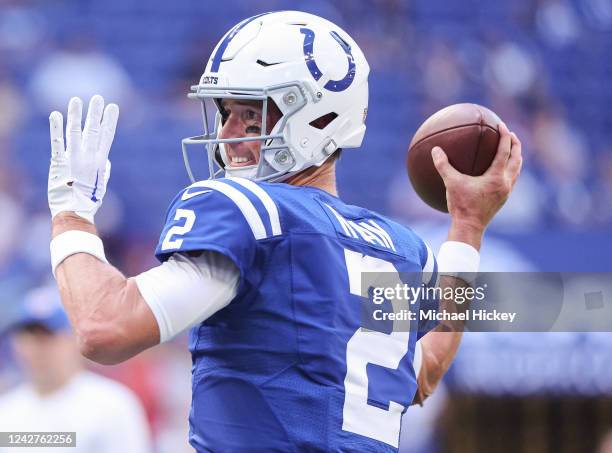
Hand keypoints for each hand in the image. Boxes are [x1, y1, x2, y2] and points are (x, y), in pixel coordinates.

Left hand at [48, 95, 118, 223]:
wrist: (74, 210)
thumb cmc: (89, 200)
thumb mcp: (101, 184)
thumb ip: (104, 169)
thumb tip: (106, 160)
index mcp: (101, 162)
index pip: (107, 136)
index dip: (110, 121)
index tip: (113, 107)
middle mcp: (88, 157)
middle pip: (93, 130)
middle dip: (96, 113)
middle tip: (98, 98)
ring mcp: (73, 159)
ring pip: (75, 132)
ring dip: (76, 115)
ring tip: (77, 100)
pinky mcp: (58, 162)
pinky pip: (57, 142)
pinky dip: (56, 128)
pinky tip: (55, 114)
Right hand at [431, 122, 521, 242]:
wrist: (470, 227)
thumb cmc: (461, 206)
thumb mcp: (451, 183)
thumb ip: (443, 165)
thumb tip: (435, 150)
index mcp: (496, 177)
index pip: (504, 151)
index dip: (504, 136)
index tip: (501, 124)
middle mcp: (505, 183)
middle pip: (517, 159)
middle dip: (516, 144)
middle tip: (510, 133)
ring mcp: (506, 192)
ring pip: (516, 170)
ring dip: (515, 157)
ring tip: (511, 149)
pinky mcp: (503, 199)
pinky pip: (511, 179)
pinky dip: (509, 170)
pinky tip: (499, 170)